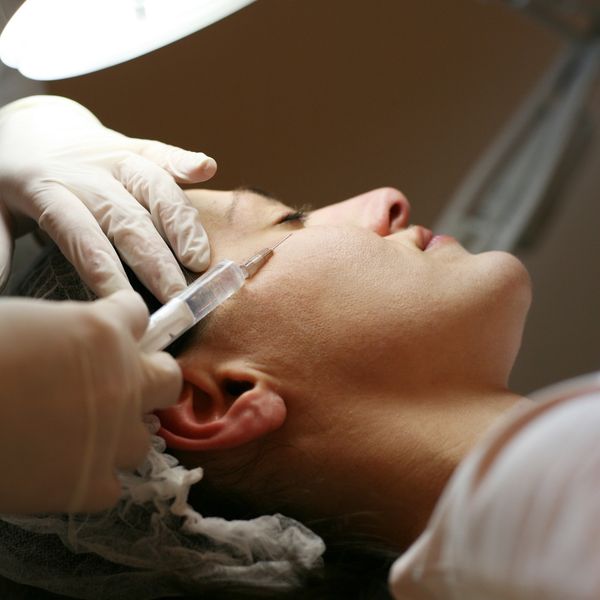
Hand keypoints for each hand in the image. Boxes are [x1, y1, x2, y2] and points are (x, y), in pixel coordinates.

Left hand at [0, 95, 216, 301]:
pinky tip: (207, 168)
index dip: (105, 270)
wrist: (30, 127)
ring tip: (199, 258)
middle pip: (126, 218)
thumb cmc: (13, 179)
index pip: (81, 236)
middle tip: (176, 295)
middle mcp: (86, 173)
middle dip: (155, 259)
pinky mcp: (134, 147)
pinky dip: (185, 161)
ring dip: (181, 222)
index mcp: (46, 189)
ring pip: (153, 187)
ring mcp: (114, 156)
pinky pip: (162, 153)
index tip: (125, 303)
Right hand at [0, 291, 181, 513]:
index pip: (136, 313)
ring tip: (80, 435)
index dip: (121, 322)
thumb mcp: (25, 324)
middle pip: (168, 377)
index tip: (112, 332)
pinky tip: (64, 471)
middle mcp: (124, 382)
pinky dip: (92, 478)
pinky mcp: (93, 485)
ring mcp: (114, 436)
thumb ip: (67, 334)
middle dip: (150, 378)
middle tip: (123, 385)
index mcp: (103, 331)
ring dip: (117, 433)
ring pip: (142, 437)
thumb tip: (74, 348)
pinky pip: (112, 484)